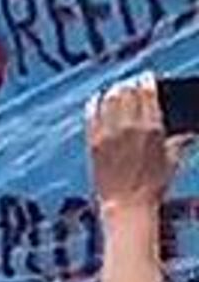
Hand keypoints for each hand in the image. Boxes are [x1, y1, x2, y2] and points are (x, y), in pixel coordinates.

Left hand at [88, 76, 185, 212]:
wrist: (125, 203)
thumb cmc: (152, 185)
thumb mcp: (172, 161)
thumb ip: (180, 141)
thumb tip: (190, 132)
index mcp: (153, 128)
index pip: (148, 93)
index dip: (146, 81)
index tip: (146, 77)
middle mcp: (129, 127)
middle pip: (126, 92)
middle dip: (129, 84)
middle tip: (131, 82)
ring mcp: (108, 133)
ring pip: (108, 99)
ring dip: (113, 90)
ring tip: (116, 88)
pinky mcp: (93, 141)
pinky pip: (91, 113)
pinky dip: (95, 103)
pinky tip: (98, 99)